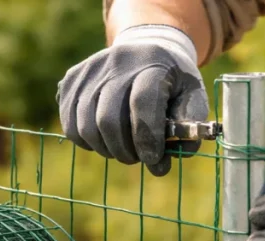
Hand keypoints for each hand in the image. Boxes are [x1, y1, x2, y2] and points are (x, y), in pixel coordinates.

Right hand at [57, 25, 208, 175]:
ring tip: (123, 149)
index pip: (143, 103)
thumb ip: (187, 130)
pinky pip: (70, 125)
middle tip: (137, 158)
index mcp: (153, 62)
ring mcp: (90, 69)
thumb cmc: (173, 83)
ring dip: (107, 150)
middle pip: (109, 119)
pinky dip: (88, 142)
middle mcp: (117, 60)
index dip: (147, 138)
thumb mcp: (193, 99)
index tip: (153, 159)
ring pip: (86, 126)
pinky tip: (105, 139)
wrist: (145, 51)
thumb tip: (159, 166)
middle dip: (124, 150)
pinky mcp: (71, 79)